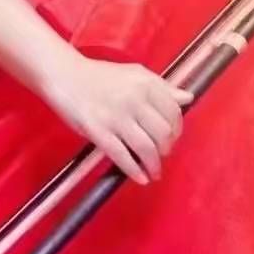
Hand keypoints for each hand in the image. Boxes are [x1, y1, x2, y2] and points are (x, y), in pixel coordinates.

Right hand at [41, 55, 193, 184]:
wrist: (66, 76)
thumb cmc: (100, 76)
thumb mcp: (135, 74)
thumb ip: (162, 87)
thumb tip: (187, 98)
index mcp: (146, 83)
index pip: (173, 111)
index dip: (177, 129)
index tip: (173, 138)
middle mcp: (135, 100)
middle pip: (162, 133)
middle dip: (166, 149)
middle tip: (163, 155)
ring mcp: (116, 117)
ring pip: (146, 147)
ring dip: (154, 164)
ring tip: (154, 171)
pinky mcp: (99, 131)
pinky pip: (122, 156)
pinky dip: (135, 171)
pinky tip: (141, 178)